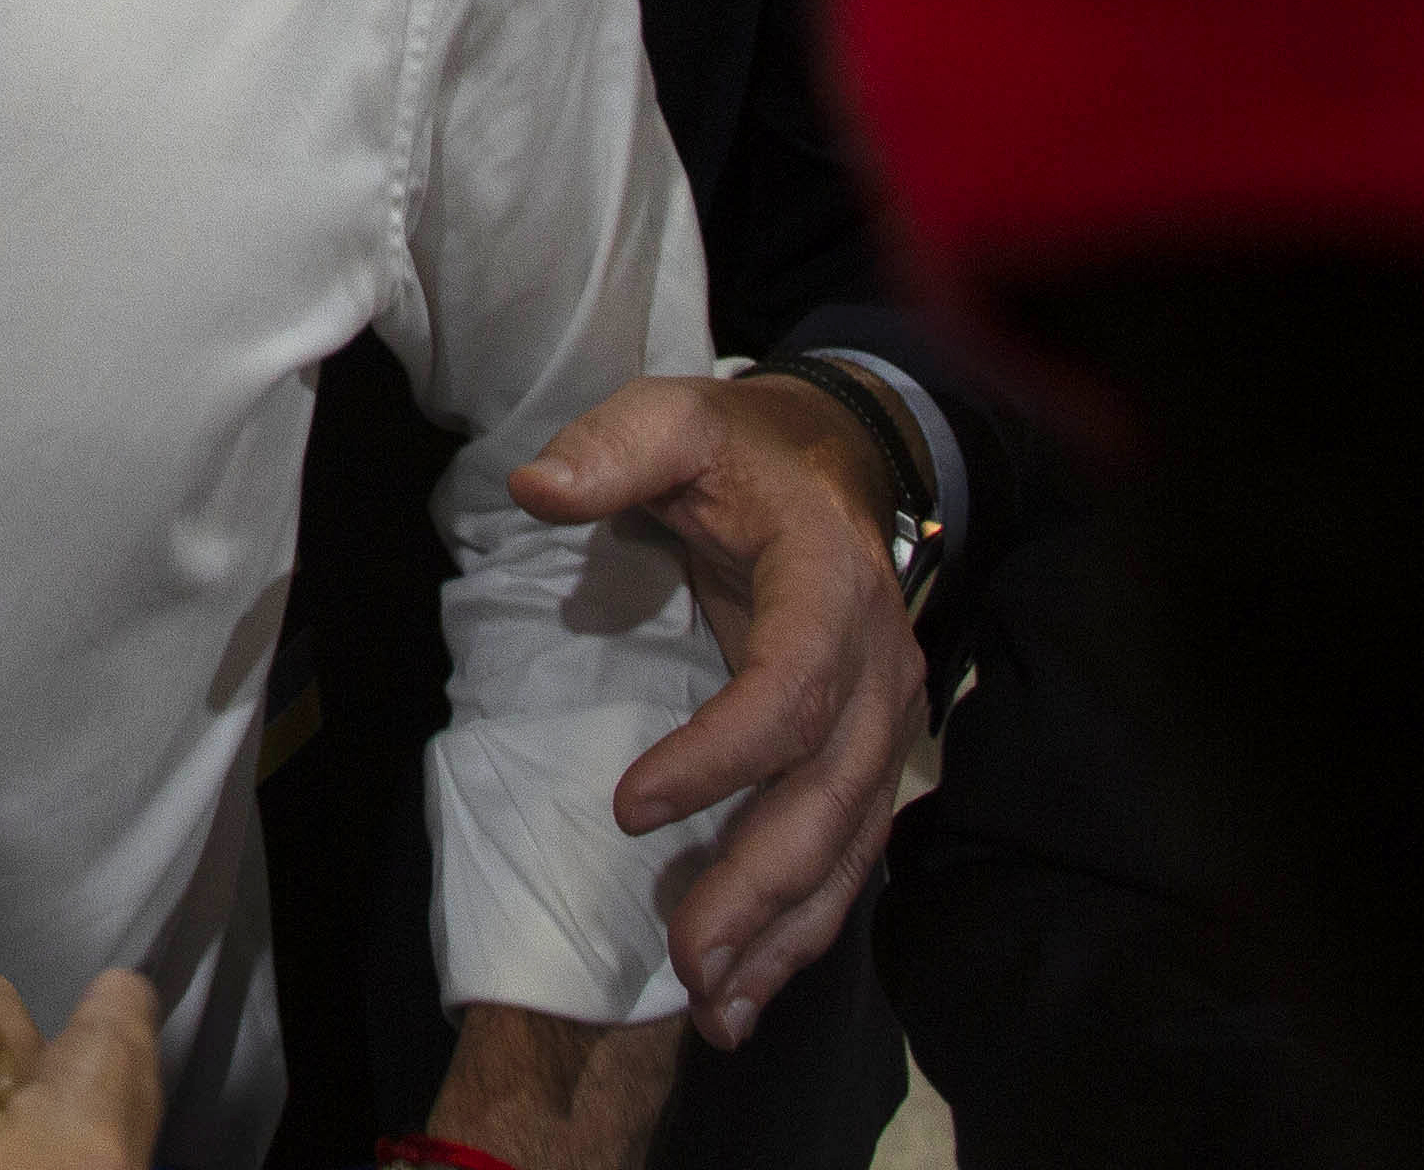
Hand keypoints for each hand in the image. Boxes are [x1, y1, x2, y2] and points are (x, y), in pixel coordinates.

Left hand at [506, 370, 925, 1046]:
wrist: (839, 460)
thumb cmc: (740, 450)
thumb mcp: (672, 418)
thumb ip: (610, 450)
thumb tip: (537, 487)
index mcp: (829, 586)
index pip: (789, 690)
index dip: (719, 757)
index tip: (629, 808)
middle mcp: (878, 667)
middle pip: (829, 795)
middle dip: (760, 886)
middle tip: (686, 960)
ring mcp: (886, 720)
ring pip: (848, 843)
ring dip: (786, 932)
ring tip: (715, 1005)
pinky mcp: (870, 755)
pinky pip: (849, 853)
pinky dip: (805, 926)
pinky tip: (749, 988)